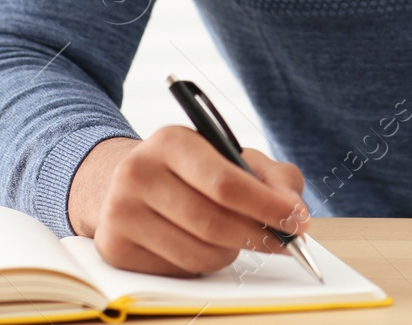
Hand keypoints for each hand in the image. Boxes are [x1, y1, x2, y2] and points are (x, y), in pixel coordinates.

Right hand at [69, 127, 309, 275]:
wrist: (126, 182)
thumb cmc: (191, 171)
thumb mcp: (230, 157)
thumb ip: (273, 178)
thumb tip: (295, 213)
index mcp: (171, 141)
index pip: (225, 183)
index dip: (267, 206)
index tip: (297, 221)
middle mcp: (138, 172)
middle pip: (213, 223)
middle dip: (258, 237)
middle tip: (284, 243)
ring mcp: (121, 212)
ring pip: (198, 254)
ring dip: (230, 253)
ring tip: (235, 238)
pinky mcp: (114, 248)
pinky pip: (177, 271)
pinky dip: (201, 265)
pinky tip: (200, 245)